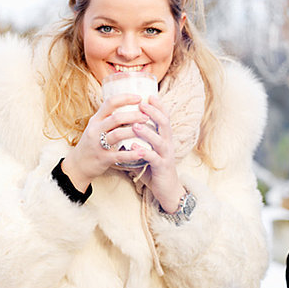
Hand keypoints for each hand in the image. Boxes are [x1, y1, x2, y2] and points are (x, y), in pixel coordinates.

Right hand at [62, 94, 151, 191]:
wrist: (78, 165)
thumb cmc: (92, 144)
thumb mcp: (96, 127)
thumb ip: (109, 118)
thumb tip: (130, 107)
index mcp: (96, 120)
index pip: (110, 103)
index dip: (125, 98)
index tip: (140, 98)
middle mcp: (96, 130)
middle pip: (116, 118)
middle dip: (134, 116)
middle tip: (146, 116)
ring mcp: (98, 144)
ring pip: (117, 134)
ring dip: (134, 131)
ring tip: (148, 131)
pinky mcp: (103, 158)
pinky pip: (119, 155)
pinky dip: (132, 154)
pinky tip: (142, 152)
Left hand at [129, 95, 184, 212]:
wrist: (167, 191)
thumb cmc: (155, 171)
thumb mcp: (147, 153)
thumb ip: (136, 144)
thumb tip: (120, 136)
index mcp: (165, 138)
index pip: (165, 118)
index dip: (159, 106)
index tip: (149, 96)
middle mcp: (168, 144)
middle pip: (164, 124)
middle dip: (154, 113)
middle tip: (141, 105)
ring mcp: (166, 155)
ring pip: (159, 140)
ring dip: (147, 131)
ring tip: (134, 125)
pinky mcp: (162, 167)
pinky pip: (153, 158)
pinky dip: (143, 152)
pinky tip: (134, 147)